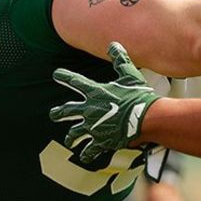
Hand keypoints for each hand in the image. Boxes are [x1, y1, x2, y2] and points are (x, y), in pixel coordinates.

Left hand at [50, 42, 162, 163]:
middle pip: (67, 111)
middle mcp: (90, 110)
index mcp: (96, 92)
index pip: (76, 82)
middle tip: (53, 113)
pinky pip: (90, 149)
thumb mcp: (130, 75)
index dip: (65, 76)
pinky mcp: (101, 141)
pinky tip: (84, 157)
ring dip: (71, 137)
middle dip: (59, 112)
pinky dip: (87, 154)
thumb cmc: (139, 96)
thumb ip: (120, 60)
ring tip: (69, 141)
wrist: (146, 118)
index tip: (56, 74)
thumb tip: (113, 44)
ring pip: (75, 133)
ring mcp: (93, 127)